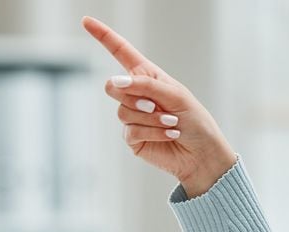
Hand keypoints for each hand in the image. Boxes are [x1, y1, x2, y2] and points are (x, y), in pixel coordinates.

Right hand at [82, 16, 237, 197]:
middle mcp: (137, 94)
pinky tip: (169, 135)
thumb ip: (145, 85)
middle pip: (112, 86)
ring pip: (123, 111)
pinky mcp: (132, 138)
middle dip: (133, 96)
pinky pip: (131, 130)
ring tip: (171, 123)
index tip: (86, 21)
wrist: (202, 154)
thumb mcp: (175, 95)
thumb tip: (115, 81)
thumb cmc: (195, 121)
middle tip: (156, 105)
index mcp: (147, 76)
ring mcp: (132, 117)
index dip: (104, 36)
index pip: (121, 52)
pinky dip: (152, 131)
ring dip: (150, 118)